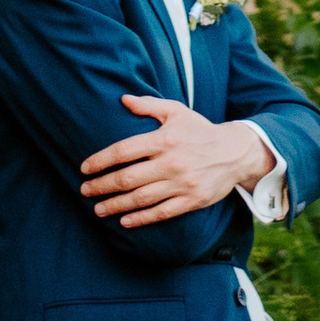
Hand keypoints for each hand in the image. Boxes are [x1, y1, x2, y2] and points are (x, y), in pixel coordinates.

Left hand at [81, 97, 273, 229]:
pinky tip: (125, 221)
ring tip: (98, 209)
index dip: (100, 161)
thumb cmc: (200, 130)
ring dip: (115, 205)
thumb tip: (122, 99)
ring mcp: (181, 183)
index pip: (123, 151)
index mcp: (164, 139)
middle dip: (101, 186)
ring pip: (141, 198)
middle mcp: (170, 162)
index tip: (84, 168)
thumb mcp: (177, 112)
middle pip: (127, 178)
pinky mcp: (191, 201)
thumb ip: (149, 105)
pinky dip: (141, 219)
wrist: (235, 152)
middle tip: (84, 191)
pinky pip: (161, 213)